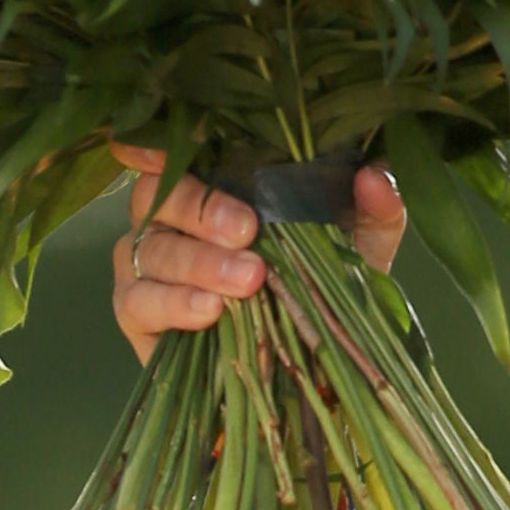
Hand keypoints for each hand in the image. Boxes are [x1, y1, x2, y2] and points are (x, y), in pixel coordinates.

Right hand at [108, 140, 408, 364]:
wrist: (302, 366)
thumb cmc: (318, 288)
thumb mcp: (359, 246)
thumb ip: (374, 210)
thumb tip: (374, 178)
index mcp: (214, 185)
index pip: (170, 151)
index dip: (151, 143)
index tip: (161, 148)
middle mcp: (168, 218)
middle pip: (154, 194)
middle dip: (197, 208)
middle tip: (246, 231)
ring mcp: (144, 263)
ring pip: (150, 248)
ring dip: (198, 262)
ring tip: (248, 280)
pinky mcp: (135, 311)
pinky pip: (138, 300)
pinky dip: (174, 303)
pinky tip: (211, 310)